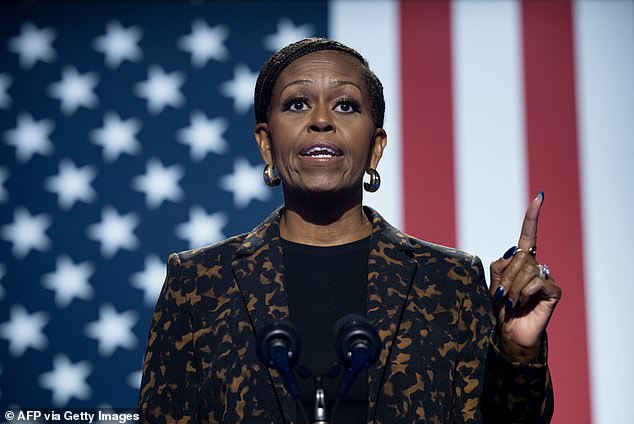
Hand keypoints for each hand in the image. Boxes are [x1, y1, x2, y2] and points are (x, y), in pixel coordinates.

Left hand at [489, 192, 561, 362]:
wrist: (508, 332)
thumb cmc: (500, 308)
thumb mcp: (493, 284)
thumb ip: (500, 266)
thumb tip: (515, 253)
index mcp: (520, 261)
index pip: (528, 234)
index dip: (532, 217)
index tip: (539, 197)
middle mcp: (535, 266)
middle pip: (519, 259)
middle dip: (505, 278)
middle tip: (501, 296)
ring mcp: (545, 277)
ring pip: (525, 271)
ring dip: (512, 289)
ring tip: (511, 303)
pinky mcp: (553, 290)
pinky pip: (536, 282)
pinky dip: (523, 294)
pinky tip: (522, 305)